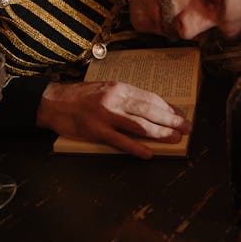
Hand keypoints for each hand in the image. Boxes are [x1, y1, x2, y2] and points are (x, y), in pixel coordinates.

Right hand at [35, 81, 191, 158]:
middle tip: (187, 127)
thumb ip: (126, 98)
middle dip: (172, 120)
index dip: (168, 107)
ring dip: (160, 133)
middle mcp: (115, 99)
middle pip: (150, 111)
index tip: (180, 114)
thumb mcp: (106, 89)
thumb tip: (150, 109)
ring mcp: (106, 115)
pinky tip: (150, 153)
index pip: (150, 98)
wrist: (53, 102)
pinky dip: (137, 148)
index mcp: (119, 88)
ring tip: (175, 139)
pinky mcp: (96, 131)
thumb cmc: (80, 96)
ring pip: (140, 125)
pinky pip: (120, 141)